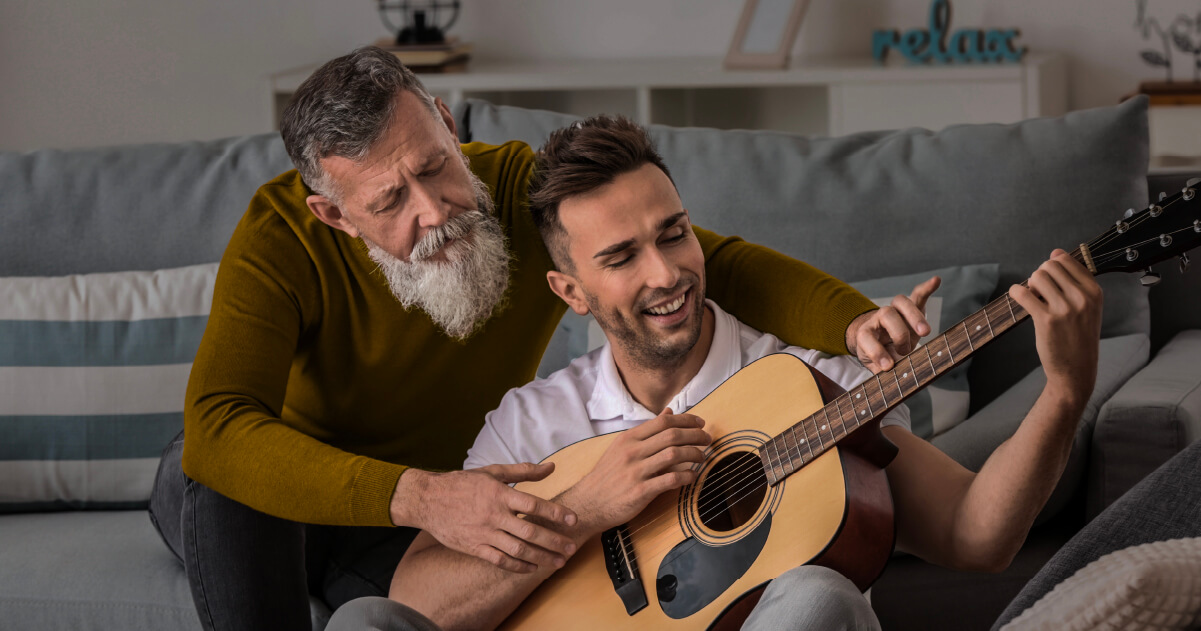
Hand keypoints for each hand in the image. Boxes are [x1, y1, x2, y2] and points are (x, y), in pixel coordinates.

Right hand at [390, 464, 578, 573]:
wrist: (428, 499)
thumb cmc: (462, 483)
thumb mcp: (492, 471)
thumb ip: (524, 471)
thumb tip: (552, 467)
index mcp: (499, 494)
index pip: (534, 505)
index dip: (556, 513)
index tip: (573, 520)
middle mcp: (494, 515)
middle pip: (530, 532)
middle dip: (554, 542)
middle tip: (572, 548)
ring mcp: (484, 533)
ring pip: (518, 550)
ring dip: (541, 557)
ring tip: (558, 562)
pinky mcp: (474, 547)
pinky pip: (499, 561)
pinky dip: (517, 567)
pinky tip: (532, 568)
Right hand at [570, 409, 710, 531]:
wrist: (589, 503)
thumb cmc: (607, 476)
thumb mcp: (622, 447)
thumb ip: (646, 431)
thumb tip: (668, 412)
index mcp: (629, 439)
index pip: (663, 422)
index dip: (686, 420)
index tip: (700, 423)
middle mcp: (632, 452)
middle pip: (672, 435)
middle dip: (695, 435)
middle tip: (708, 439)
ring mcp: (636, 471)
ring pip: (674, 455)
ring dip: (694, 454)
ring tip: (703, 457)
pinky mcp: (641, 491)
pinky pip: (670, 479)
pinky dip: (686, 476)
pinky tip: (693, 476)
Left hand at [847, 276, 940, 372]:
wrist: (873, 341)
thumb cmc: (876, 355)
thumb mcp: (873, 366)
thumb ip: (881, 370)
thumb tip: (893, 377)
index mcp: (865, 334)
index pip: (867, 338)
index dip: (876, 351)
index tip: (887, 367)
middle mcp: (878, 319)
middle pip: (886, 314)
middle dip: (898, 333)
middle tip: (905, 350)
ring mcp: (895, 311)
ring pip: (902, 303)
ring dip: (915, 316)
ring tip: (925, 332)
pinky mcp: (910, 309)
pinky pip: (918, 295)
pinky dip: (927, 288)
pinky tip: (936, 281)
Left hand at [1009, 249, 1102, 401]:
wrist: (1076, 370)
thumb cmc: (1078, 336)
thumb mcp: (1088, 307)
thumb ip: (1074, 280)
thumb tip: (1055, 253)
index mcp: (1094, 292)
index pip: (1066, 261)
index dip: (1052, 267)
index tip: (1050, 282)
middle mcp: (1082, 298)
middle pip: (1049, 266)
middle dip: (1040, 276)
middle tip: (1040, 292)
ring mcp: (1065, 309)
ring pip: (1037, 277)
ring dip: (1030, 285)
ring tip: (1034, 299)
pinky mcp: (1046, 320)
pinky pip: (1023, 293)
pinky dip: (1015, 292)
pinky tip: (1018, 298)